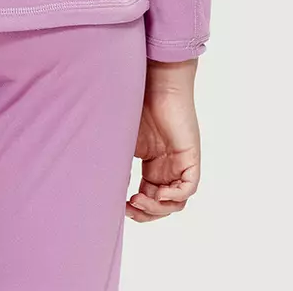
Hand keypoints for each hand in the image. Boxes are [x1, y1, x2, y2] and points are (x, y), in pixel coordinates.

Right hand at [126, 58, 200, 221]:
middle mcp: (166, 164)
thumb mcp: (121, 138)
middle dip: (145, 212)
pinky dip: (173, 196)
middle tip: (129, 208)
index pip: (147, 195)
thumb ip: (116, 160)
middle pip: (161, 203)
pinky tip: (157, 192)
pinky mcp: (190, 156)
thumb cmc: (135, 100)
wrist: (155, 79)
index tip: (119, 206)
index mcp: (151, 161)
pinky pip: (188, 187)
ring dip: (157, 208)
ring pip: (175, 200)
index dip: (135, 207)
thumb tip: (102, 186)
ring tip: (138, 201)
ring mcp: (179, 161)